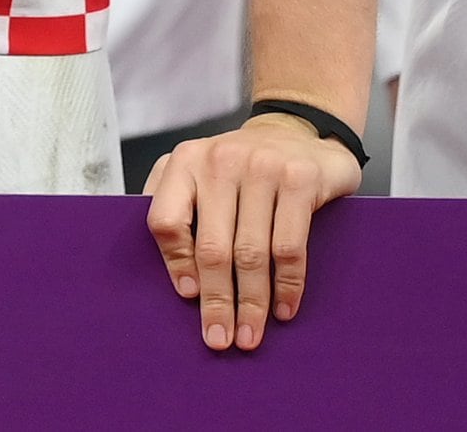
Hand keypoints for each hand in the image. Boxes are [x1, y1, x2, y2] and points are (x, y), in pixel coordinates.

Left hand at [145, 107, 357, 351]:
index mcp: (186, 161)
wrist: (298, 128)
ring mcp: (262, 167)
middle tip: (220, 339)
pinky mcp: (299, 180)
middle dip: (216, 302)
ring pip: (251, 253)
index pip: (167, 221)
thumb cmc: (241, 166)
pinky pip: (289, 247)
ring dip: (252, 304)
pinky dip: (287, 286)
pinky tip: (283, 309)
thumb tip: (178, 278)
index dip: (176, 264)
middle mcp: (221, 160)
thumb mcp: (198, 172)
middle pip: (212, 247)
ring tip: (250, 335)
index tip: (188, 297)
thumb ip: (176, 207)